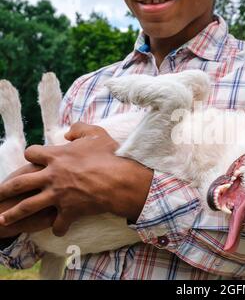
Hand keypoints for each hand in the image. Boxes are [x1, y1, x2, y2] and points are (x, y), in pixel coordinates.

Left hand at [0, 123, 152, 236]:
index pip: (32, 153)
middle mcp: (51, 176)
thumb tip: (67, 133)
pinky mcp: (68, 211)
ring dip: (14, 214)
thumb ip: (80, 128)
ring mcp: (57, 195)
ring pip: (28, 206)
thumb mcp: (96, 133)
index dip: (31, 154)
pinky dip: (58, 227)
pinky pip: (57, 223)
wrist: (119, 180)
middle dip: (5, 189)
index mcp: (56, 156)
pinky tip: (58, 229)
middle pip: (20, 183)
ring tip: (3, 219)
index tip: (32, 158)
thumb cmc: (109, 156)